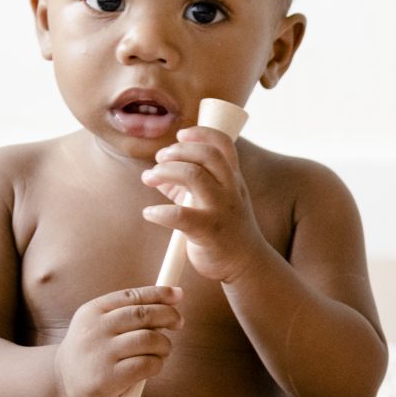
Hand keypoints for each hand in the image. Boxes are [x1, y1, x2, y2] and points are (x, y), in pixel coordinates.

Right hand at [53, 285, 181, 396]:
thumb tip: (173, 296)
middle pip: (143, 315)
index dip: (159, 293)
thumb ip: (128, 310)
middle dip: (168, 315)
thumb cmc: (94, 347)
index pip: (131, 296)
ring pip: (149, 339)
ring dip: (164, 344)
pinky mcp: (108, 378)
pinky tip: (153, 366)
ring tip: (163, 350)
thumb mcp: (99, 322)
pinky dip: (157, 363)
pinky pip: (146, 364)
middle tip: (178, 322)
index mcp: (93, 310)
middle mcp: (94, 329)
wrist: (63, 380)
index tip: (178, 294)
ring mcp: (100, 354)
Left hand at [141, 127, 269, 282]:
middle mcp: (230, 189)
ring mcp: (221, 209)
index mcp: (233, 178)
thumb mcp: (214, 201)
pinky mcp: (209, 231)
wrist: (246, 263)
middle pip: (207, 154)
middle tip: (159, 158)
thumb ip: (185, 186)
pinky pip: (180, 215)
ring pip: (194, 176)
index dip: (201, 133)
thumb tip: (156, 175)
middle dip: (178, 151)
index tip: (181, 135)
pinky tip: (150, 213)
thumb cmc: (227, 229)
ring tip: (150, 177)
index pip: (223, 144)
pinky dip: (159, 212)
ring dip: (165, 171)